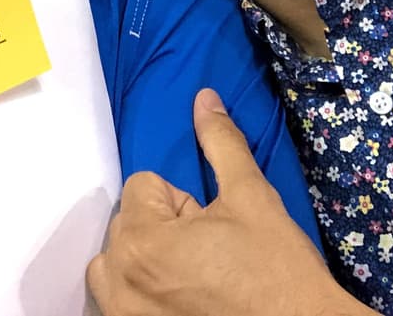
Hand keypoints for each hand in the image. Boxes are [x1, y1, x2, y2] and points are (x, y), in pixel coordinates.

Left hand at [87, 89, 376, 315]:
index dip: (181, 200)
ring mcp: (123, 313)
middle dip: (162, 229)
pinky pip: (119, 299)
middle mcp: (119, 280)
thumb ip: (221, 142)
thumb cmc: (276, 271)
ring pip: (115, 264)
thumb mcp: (251, 196)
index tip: (211, 225)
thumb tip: (204, 98)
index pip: (142, 186)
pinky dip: (142, 294)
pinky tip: (182, 300)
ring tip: (193, 275)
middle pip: (127, 223)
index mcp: (142, 240)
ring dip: (144, 262)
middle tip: (209, 251)